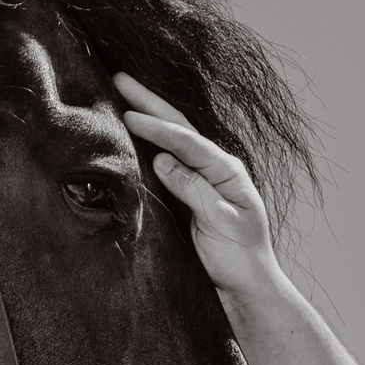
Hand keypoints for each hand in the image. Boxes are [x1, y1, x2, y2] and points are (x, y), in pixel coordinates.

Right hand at [114, 71, 283, 302]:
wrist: (246, 288)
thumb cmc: (239, 259)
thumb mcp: (222, 225)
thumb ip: (195, 191)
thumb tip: (163, 160)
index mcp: (227, 171)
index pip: (188, 142)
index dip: (157, 128)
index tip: (129, 116)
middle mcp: (215, 168)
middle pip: (179, 127)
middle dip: (149, 102)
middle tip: (118, 77)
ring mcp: (201, 179)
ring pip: (171, 139)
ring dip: (147, 115)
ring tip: (120, 94)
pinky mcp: (189, 193)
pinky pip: (166, 160)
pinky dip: (148, 142)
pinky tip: (130, 132)